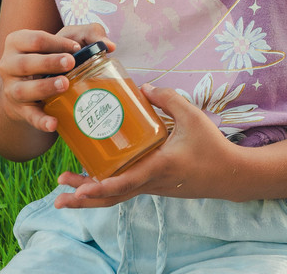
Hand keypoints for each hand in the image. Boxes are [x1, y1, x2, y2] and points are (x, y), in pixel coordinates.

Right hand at [0, 23, 112, 132]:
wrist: (31, 87)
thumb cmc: (54, 55)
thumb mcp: (68, 38)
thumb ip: (90, 34)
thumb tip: (109, 46)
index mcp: (18, 42)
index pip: (35, 39)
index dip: (56, 42)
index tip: (76, 47)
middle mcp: (9, 65)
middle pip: (25, 63)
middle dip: (48, 62)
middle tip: (71, 62)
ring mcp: (12, 89)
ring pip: (23, 90)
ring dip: (44, 87)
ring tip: (64, 84)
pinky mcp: (20, 110)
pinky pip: (29, 116)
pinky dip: (41, 120)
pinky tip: (54, 123)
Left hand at [54, 84, 241, 208]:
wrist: (229, 174)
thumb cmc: (211, 146)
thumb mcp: (193, 117)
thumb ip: (169, 99)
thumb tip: (142, 87)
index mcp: (159, 167)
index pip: (126, 182)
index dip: (102, 186)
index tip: (82, 187)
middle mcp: (151, 182)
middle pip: (111, 197)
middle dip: (83, 198)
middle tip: (58, 197)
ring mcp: (152, 187)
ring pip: (115, 196)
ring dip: (90, 195)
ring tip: (65, 191)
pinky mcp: (154, 186)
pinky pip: (125, 190)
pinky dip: (106, 188)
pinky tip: (94, 178)